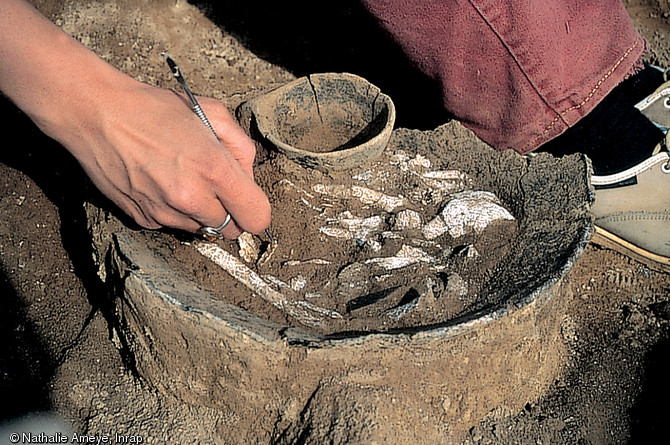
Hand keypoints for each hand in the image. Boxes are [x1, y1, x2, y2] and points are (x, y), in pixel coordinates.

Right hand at [0, 0, 269, 238]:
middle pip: (231, 230)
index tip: (247, 200)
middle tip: (214, 187)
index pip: (257, 218)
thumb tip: (247, 177)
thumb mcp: (211, 112)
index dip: (255, 210)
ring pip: (201, 230)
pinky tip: (160, 184)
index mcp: (213, 169)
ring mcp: (164, 213)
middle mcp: (190, 198)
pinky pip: (172, 226)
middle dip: (229, 212)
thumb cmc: (154, 109)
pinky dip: (173, 212)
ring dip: (200, 212)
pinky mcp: (142, 219)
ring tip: (182, 179)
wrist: (96, 113)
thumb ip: (241, 147)